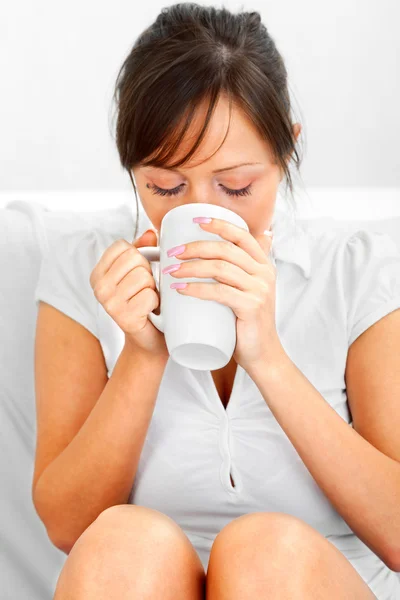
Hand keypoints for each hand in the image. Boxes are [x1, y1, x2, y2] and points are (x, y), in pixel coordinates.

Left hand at [163, 216, 285, 371]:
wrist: (262, 354)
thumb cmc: (246, 322)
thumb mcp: (248, 291)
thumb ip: (241, 271)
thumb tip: (232, 250)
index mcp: (263, 264)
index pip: (242, 235)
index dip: (219, 224)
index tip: (195, 221)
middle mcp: (264, 273)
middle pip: (226, 250)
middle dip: (195, 247)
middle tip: (172, 253)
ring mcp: (259, 290)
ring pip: (220, 268)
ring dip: (191, 267)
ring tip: (171, 271)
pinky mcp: (251, 307)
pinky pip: (220, 292)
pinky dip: (197, 289)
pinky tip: (181, 289)